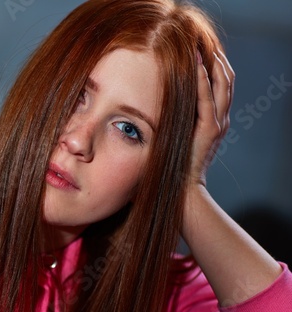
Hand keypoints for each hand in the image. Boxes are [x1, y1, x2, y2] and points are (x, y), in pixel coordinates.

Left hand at [189, 50, 234, 186]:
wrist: (183, 186)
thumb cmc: (177, 161)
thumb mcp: (181, 134)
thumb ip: (181, 119)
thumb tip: (165, 103)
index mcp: (216, 120)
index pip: (221, 86)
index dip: (216, 67)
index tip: (203, 51)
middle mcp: (221, 119)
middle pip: (227, 82)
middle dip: (218, 60)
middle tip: (204, 43)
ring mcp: (217, 124)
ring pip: (222, 87)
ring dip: (212, 65)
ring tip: (200, 48)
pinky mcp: (209, 130)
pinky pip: (207, 100)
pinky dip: (203, 82)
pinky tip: (196, 67)